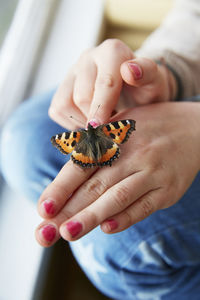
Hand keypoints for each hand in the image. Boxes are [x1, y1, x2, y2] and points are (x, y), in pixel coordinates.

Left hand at [35, 101, 199, 245]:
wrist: (193, 127)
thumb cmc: (148, 128)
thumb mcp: (120, 126)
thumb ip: (93, 147)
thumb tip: (65, 177)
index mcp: (114, 137)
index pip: (81, 165)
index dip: (60, 187)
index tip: (43, 209)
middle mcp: (131, 154)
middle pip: (95, 185)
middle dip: (69, 210)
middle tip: (45, 233)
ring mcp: (151, 171)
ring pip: (117, 197)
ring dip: (92, 216)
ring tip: (69, 233)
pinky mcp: (168, 188)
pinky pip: (145, 205)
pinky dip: (126, 217)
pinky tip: (108, 228)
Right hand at [48, 39, 176, 129]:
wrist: (133, 90)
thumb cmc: (145, 89)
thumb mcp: (155, 82)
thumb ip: (147, 74)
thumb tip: (129, 70)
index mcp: (112, 52)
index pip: (104, 83)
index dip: (103, 109)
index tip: (102, 129)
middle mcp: (88, 57)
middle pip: (82, 97)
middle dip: (96, 119)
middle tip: (110, 130)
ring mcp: (72, 71)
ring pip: (64, 104)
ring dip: (82, 122)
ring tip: (100, 124)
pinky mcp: (63, 87)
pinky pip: (57, 110)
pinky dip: (71, 122)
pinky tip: (89, 121)